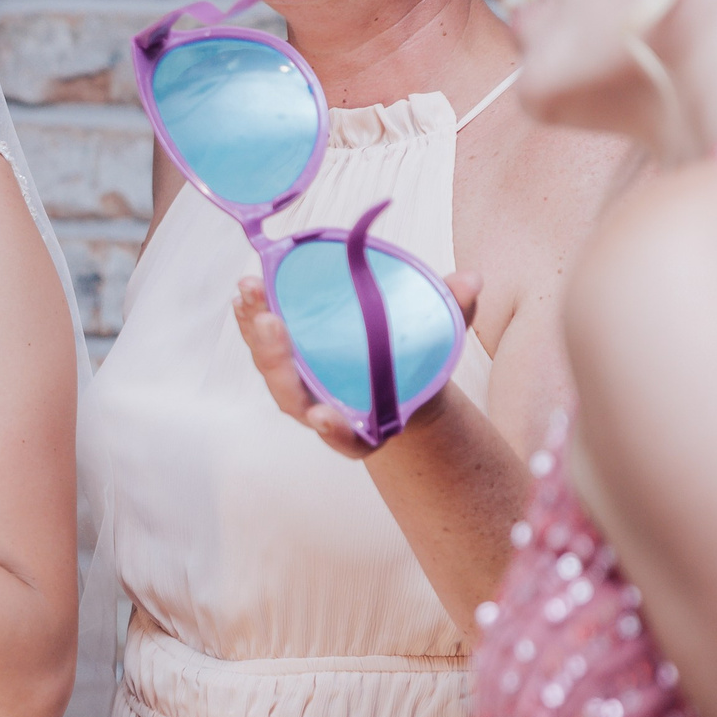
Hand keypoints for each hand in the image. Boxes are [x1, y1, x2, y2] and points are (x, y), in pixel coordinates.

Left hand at [233, 271, 480, 459]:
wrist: (395, 378)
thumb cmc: (418, 365)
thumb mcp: (441, 339)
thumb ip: (455, 312)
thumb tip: (472, 279)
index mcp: (367, 426)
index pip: (348, 438)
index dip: (334, 430)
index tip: (323, 415)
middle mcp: (326, 413)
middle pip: (293, 397)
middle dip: (278, 362)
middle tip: (271, 321)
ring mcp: (301, 390)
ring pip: (272, 369)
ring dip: (256, 332)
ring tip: (250, 290)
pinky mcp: (286, 365)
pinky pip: (262, 346)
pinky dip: (250, 321)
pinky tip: (245, 294)